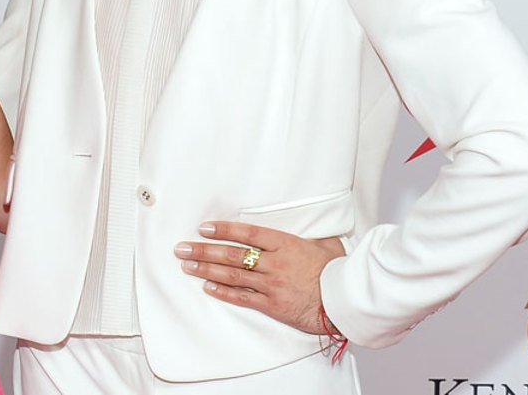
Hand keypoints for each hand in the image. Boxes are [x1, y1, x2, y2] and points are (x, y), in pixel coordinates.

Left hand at [174, 222, 344, 335]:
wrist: (345, 301)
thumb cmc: (337, 271)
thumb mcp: (324, 244)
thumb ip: (308, 234)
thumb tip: (307, 222)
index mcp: (285, 243)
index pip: (247, 232)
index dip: (224, 229)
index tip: (204, 228)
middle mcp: (274, 262)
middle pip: (232, 254)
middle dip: (204, 250)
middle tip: (182, 247)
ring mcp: (272, 284)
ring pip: (233, 274)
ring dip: (207, 269)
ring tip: (187, 265)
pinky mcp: (273, 305)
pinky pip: (243, 297)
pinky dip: (224, 292)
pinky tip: (208, 286)